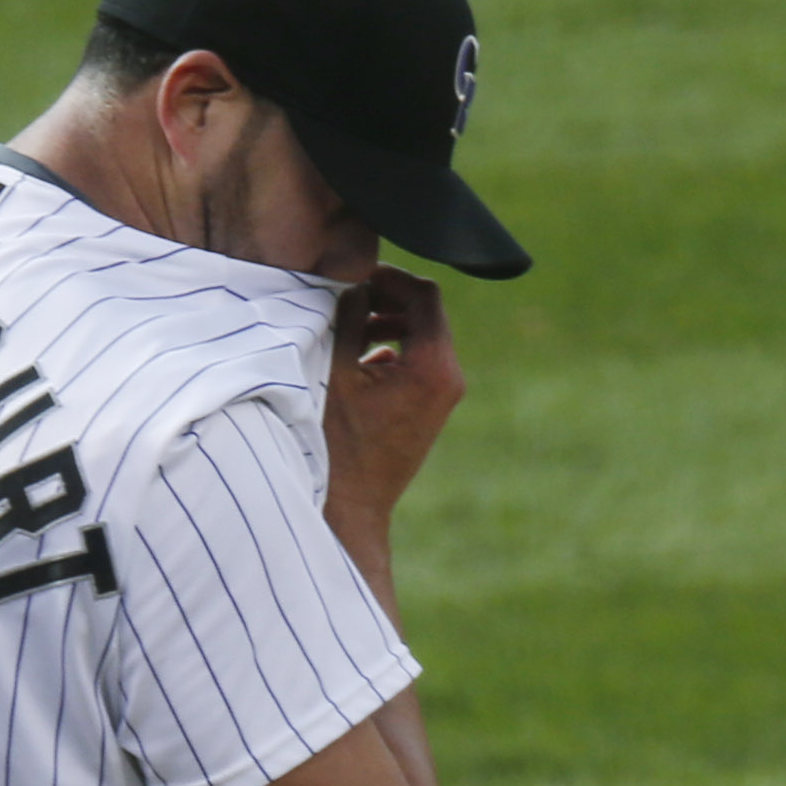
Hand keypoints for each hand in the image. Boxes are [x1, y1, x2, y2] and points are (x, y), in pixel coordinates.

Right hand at [323, 269, 462, 554]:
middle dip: (386, 298)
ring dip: (386, 323)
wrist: (350, 510)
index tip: (355, 276)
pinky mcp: (431, 410)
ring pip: (421, 337)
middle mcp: (450, 379)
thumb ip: (348, 317)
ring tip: (349, 327)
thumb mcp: (334, 369)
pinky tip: (358, 360)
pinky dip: (392, 350)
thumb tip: (352, 281)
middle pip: (426, 313)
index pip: (424, 294)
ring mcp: (444, 397)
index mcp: (434, 367)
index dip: (389, 276)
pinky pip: (418, 363)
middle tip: (348, 296)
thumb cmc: (337, 443)